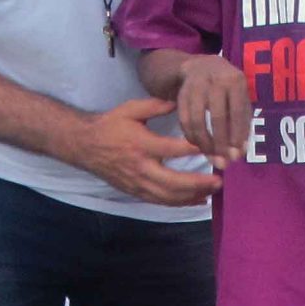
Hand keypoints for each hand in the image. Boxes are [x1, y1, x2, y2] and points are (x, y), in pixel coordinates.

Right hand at [69, 97, 222, 206]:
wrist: (85, 145)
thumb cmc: (110, 125)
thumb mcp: (131, 109)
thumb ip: (156, 105)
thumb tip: (180, 102)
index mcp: (141, 144)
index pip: (172, 149)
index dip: (194, 149)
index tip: (213, 147)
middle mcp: (140, 167)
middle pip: (174, 182)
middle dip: (199, 183)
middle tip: (219, 180)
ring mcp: (138, 183)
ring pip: (169, 197)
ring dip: (193, 196)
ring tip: (213, 191)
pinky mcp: (136, 192)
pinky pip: (161, 202)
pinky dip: (181, 203)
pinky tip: (198, 200)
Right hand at [173, 55, 252, 165]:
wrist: (201, 67)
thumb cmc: (228, 88)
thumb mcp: (240, 99)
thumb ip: (242, 125)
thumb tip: (239, 153)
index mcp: (235, 80)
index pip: (236, 112)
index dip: (236, 135)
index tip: (236, 155)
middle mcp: (215, 80)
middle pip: (217, 117)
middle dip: (220, 143)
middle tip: (223, 162)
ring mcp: (195, 86)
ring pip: (197, 120)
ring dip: (204, 143)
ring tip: (211, 156)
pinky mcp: (181, 94)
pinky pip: (184, 120)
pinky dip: (191, 136)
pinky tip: (198, 145)